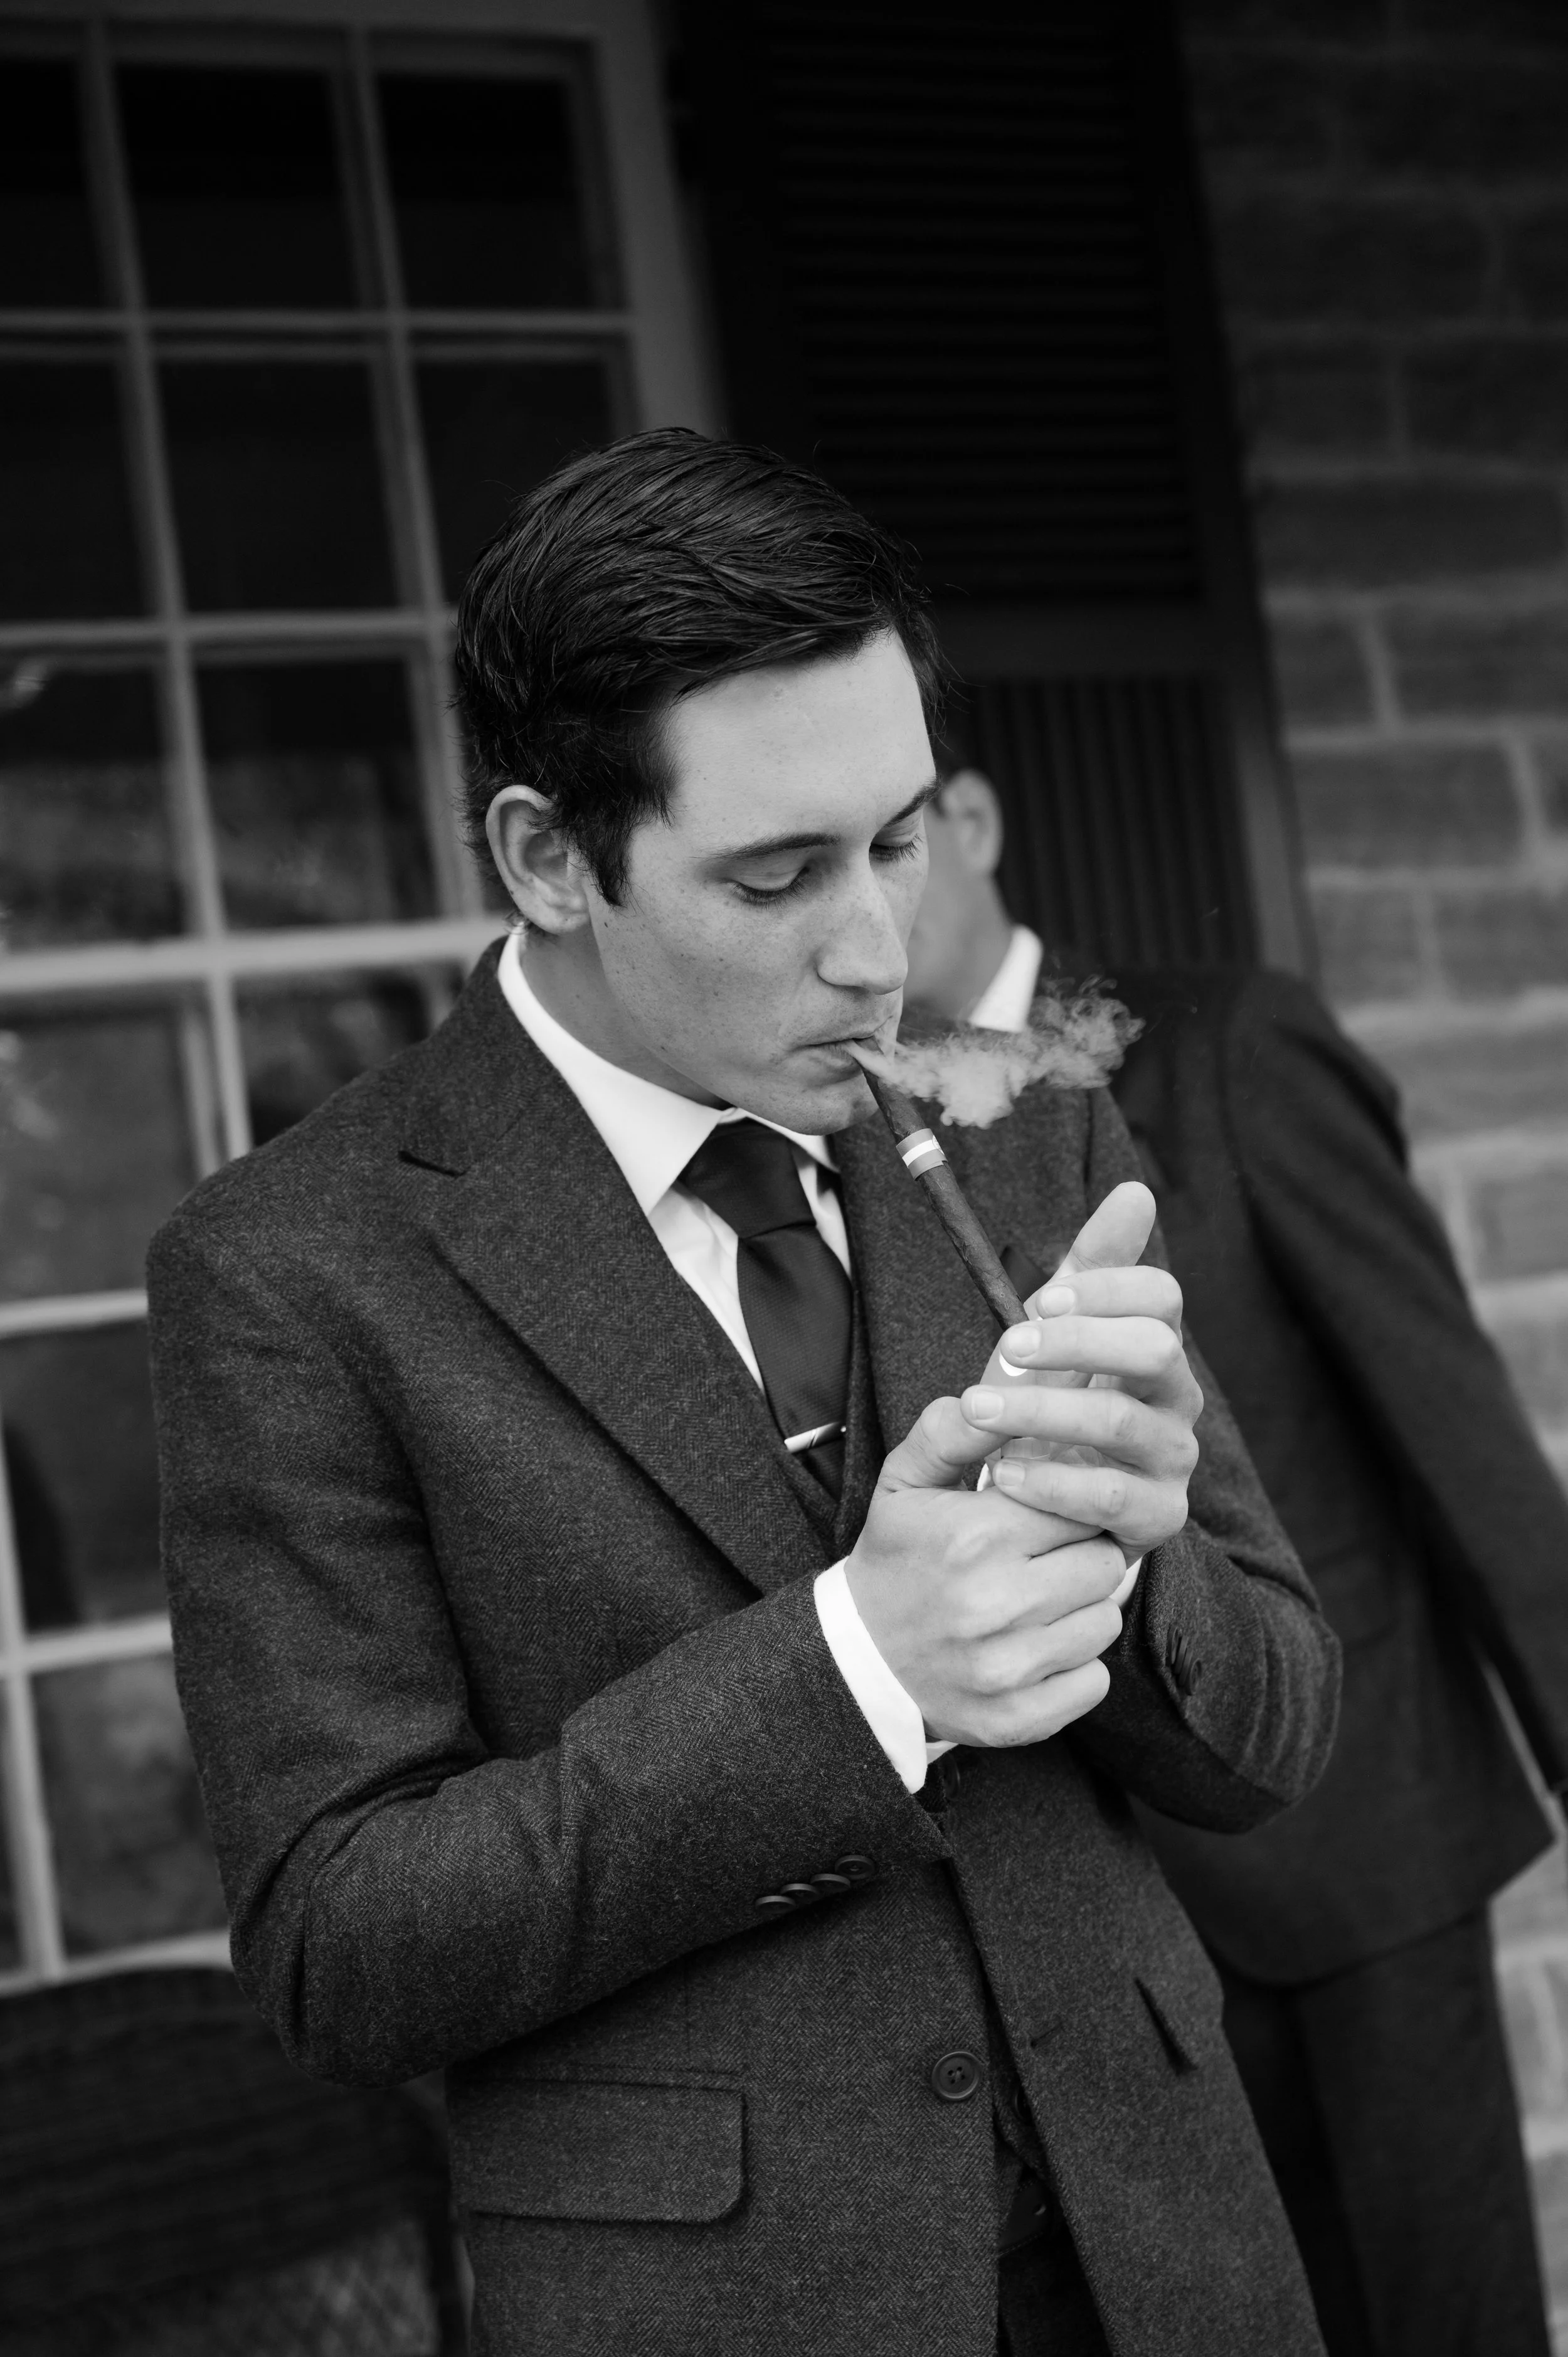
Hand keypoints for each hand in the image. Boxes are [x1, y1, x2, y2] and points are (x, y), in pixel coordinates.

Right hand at [845, 1394, 1127, 1749]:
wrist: (855, 1661)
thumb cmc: (894, 1561)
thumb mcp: (905, 1484)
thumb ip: (950, 1433)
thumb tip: (994, 1395)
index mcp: (975, 1537)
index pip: (1079, 1506)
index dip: (1068, 1506)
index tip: (1046, 1514)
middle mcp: (996, 1604)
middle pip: (1104, 1565)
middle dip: (1081, 1555)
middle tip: (1046, 1559)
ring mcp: (1008, 1668)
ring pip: (1104, 1622)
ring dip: (1081, 1609)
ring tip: (1037, 1603)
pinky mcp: (1017, 1718)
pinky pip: (1093, 1682)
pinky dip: (1075, 1666)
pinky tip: (1036, 1648)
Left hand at [974, 1181, 1200, 1562]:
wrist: (1041, 1506)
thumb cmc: (1049, 1405)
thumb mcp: (1056, 1334)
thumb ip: (1090, 1265)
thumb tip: (1136, 1191)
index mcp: (1155, 1347)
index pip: (1160, 1297)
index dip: (1106, 1289)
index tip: (1043, 1299)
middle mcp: (1177, 1399)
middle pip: (1155, 1349)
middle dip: (1077, 1342)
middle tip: (1007, 1347)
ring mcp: (1173, 1461)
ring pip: (1122, 1423)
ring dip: (1042, 1412)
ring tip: (978, 1410)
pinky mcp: (1159, 1519)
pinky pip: (1113, 1499)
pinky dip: (1051, 1485)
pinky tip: (1003, 1474)